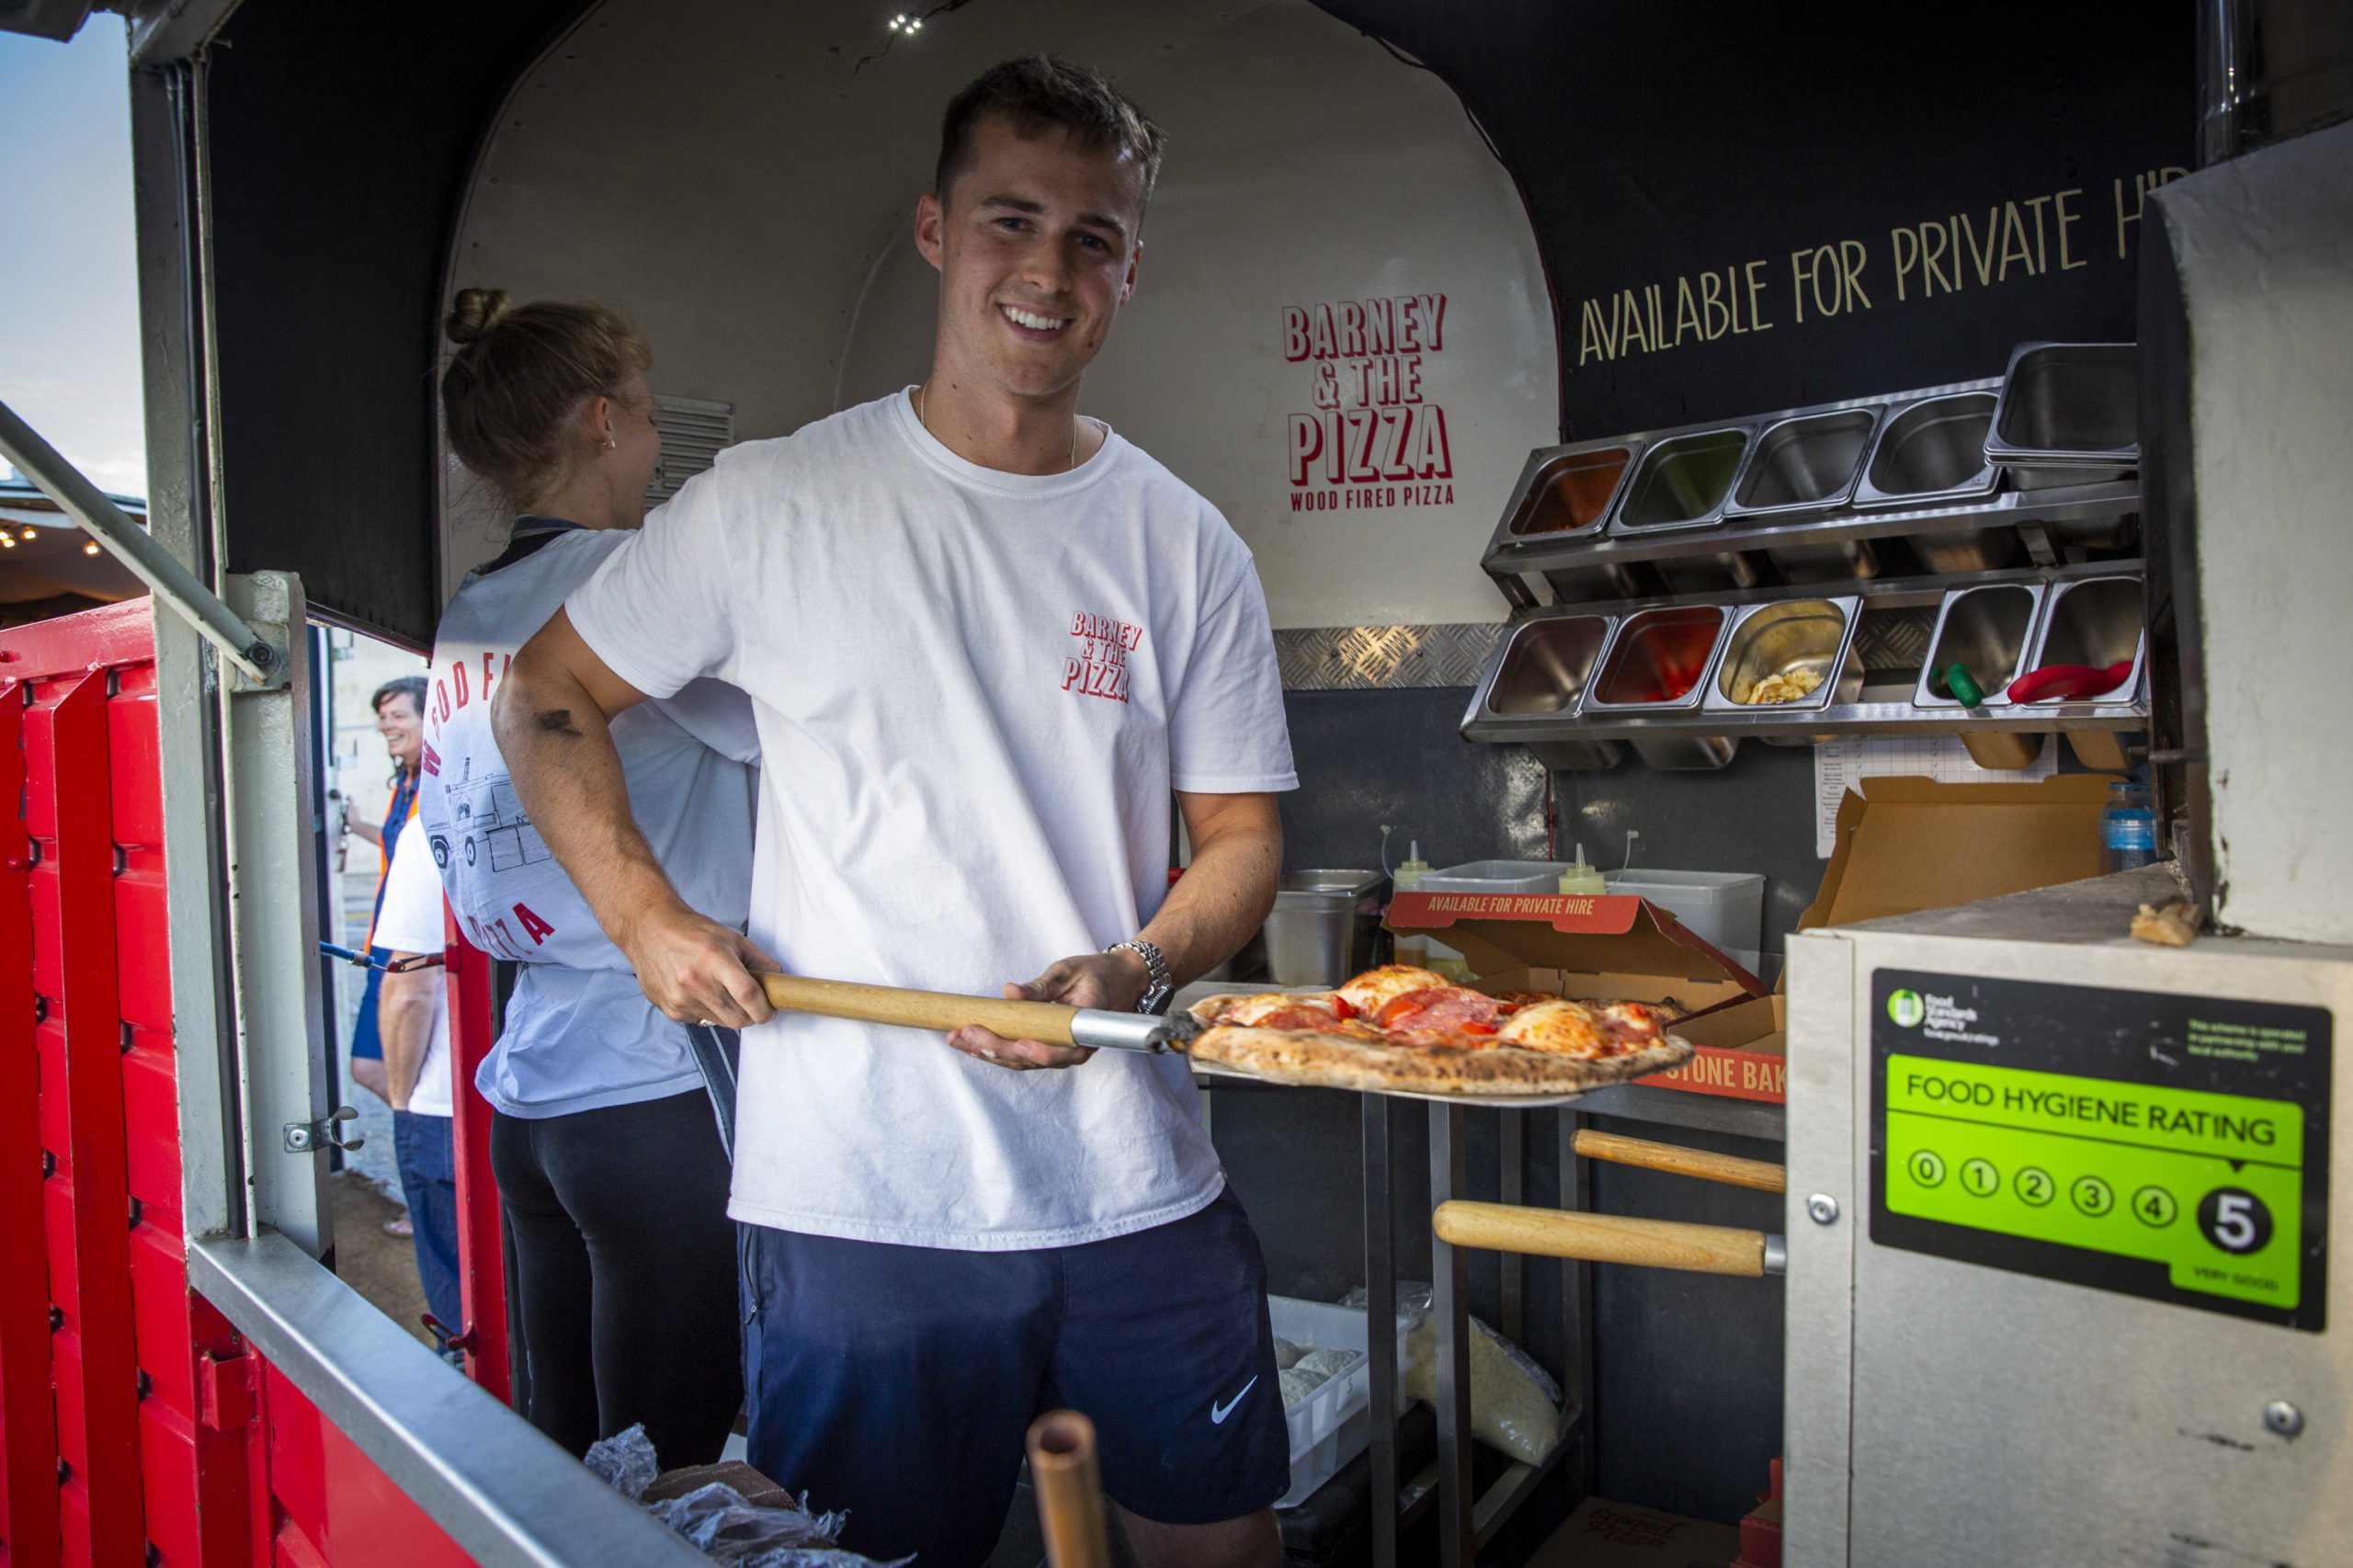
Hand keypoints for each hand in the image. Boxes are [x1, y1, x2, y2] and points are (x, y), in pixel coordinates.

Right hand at [619, 899, 778, 1028]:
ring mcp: (680, 998)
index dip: (764, 1010)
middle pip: (736, 1018)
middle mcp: (696, 982)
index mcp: (715, 959)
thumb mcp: (731, 938)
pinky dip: (707, 1012)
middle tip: (750, 1004)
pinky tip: (700, 992)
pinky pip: (699, 1020)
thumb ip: (759, 960)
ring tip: (721, 991)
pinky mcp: (670, 1009)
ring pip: (720, 1022)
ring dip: (728, 1013)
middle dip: (750, 1015)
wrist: (650, 930)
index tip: (770, 1012)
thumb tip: (779, 979)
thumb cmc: (692, 932)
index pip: (747, 995)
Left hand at [946, 950, 1148, 1071]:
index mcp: (1085, 1032)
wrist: (1118, 981)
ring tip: (956, 1039)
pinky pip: (1017, 1055)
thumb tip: (1010, 992)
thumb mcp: (1069, 971)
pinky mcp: (1045, 1047)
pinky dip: (992, 1049)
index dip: (1036, 1052)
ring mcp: (1058, 1053)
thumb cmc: (1096, 974)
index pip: (1058, 1052)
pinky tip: (968, 1041)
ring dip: (986, 1052)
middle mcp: (1072, 1051)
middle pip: (1029, 1060)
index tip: (1016, 1044)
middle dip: (994, 1049)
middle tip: (965, 1033)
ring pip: (1018, 1062)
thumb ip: (1041, 986)